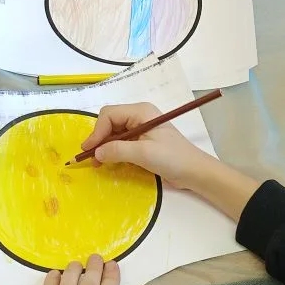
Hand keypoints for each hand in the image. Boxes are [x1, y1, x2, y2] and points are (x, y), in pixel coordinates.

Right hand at [82, 103, 212, 188]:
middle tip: (91, 159)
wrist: (195, 172)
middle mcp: (138, 117)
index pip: (109, 115)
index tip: (90, 150)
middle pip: (109, 123)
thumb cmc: (173, 158)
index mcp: (140, 112)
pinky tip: (108, 162)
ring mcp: (140, 129)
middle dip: (99, 139)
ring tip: (97, 163)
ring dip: (104, 147)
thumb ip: (118, 150)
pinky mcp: (142, 142)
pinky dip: (112, 151)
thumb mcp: (144, 153)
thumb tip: (96, 153)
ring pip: (113, 134)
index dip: (97, 132)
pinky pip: (121, 143)